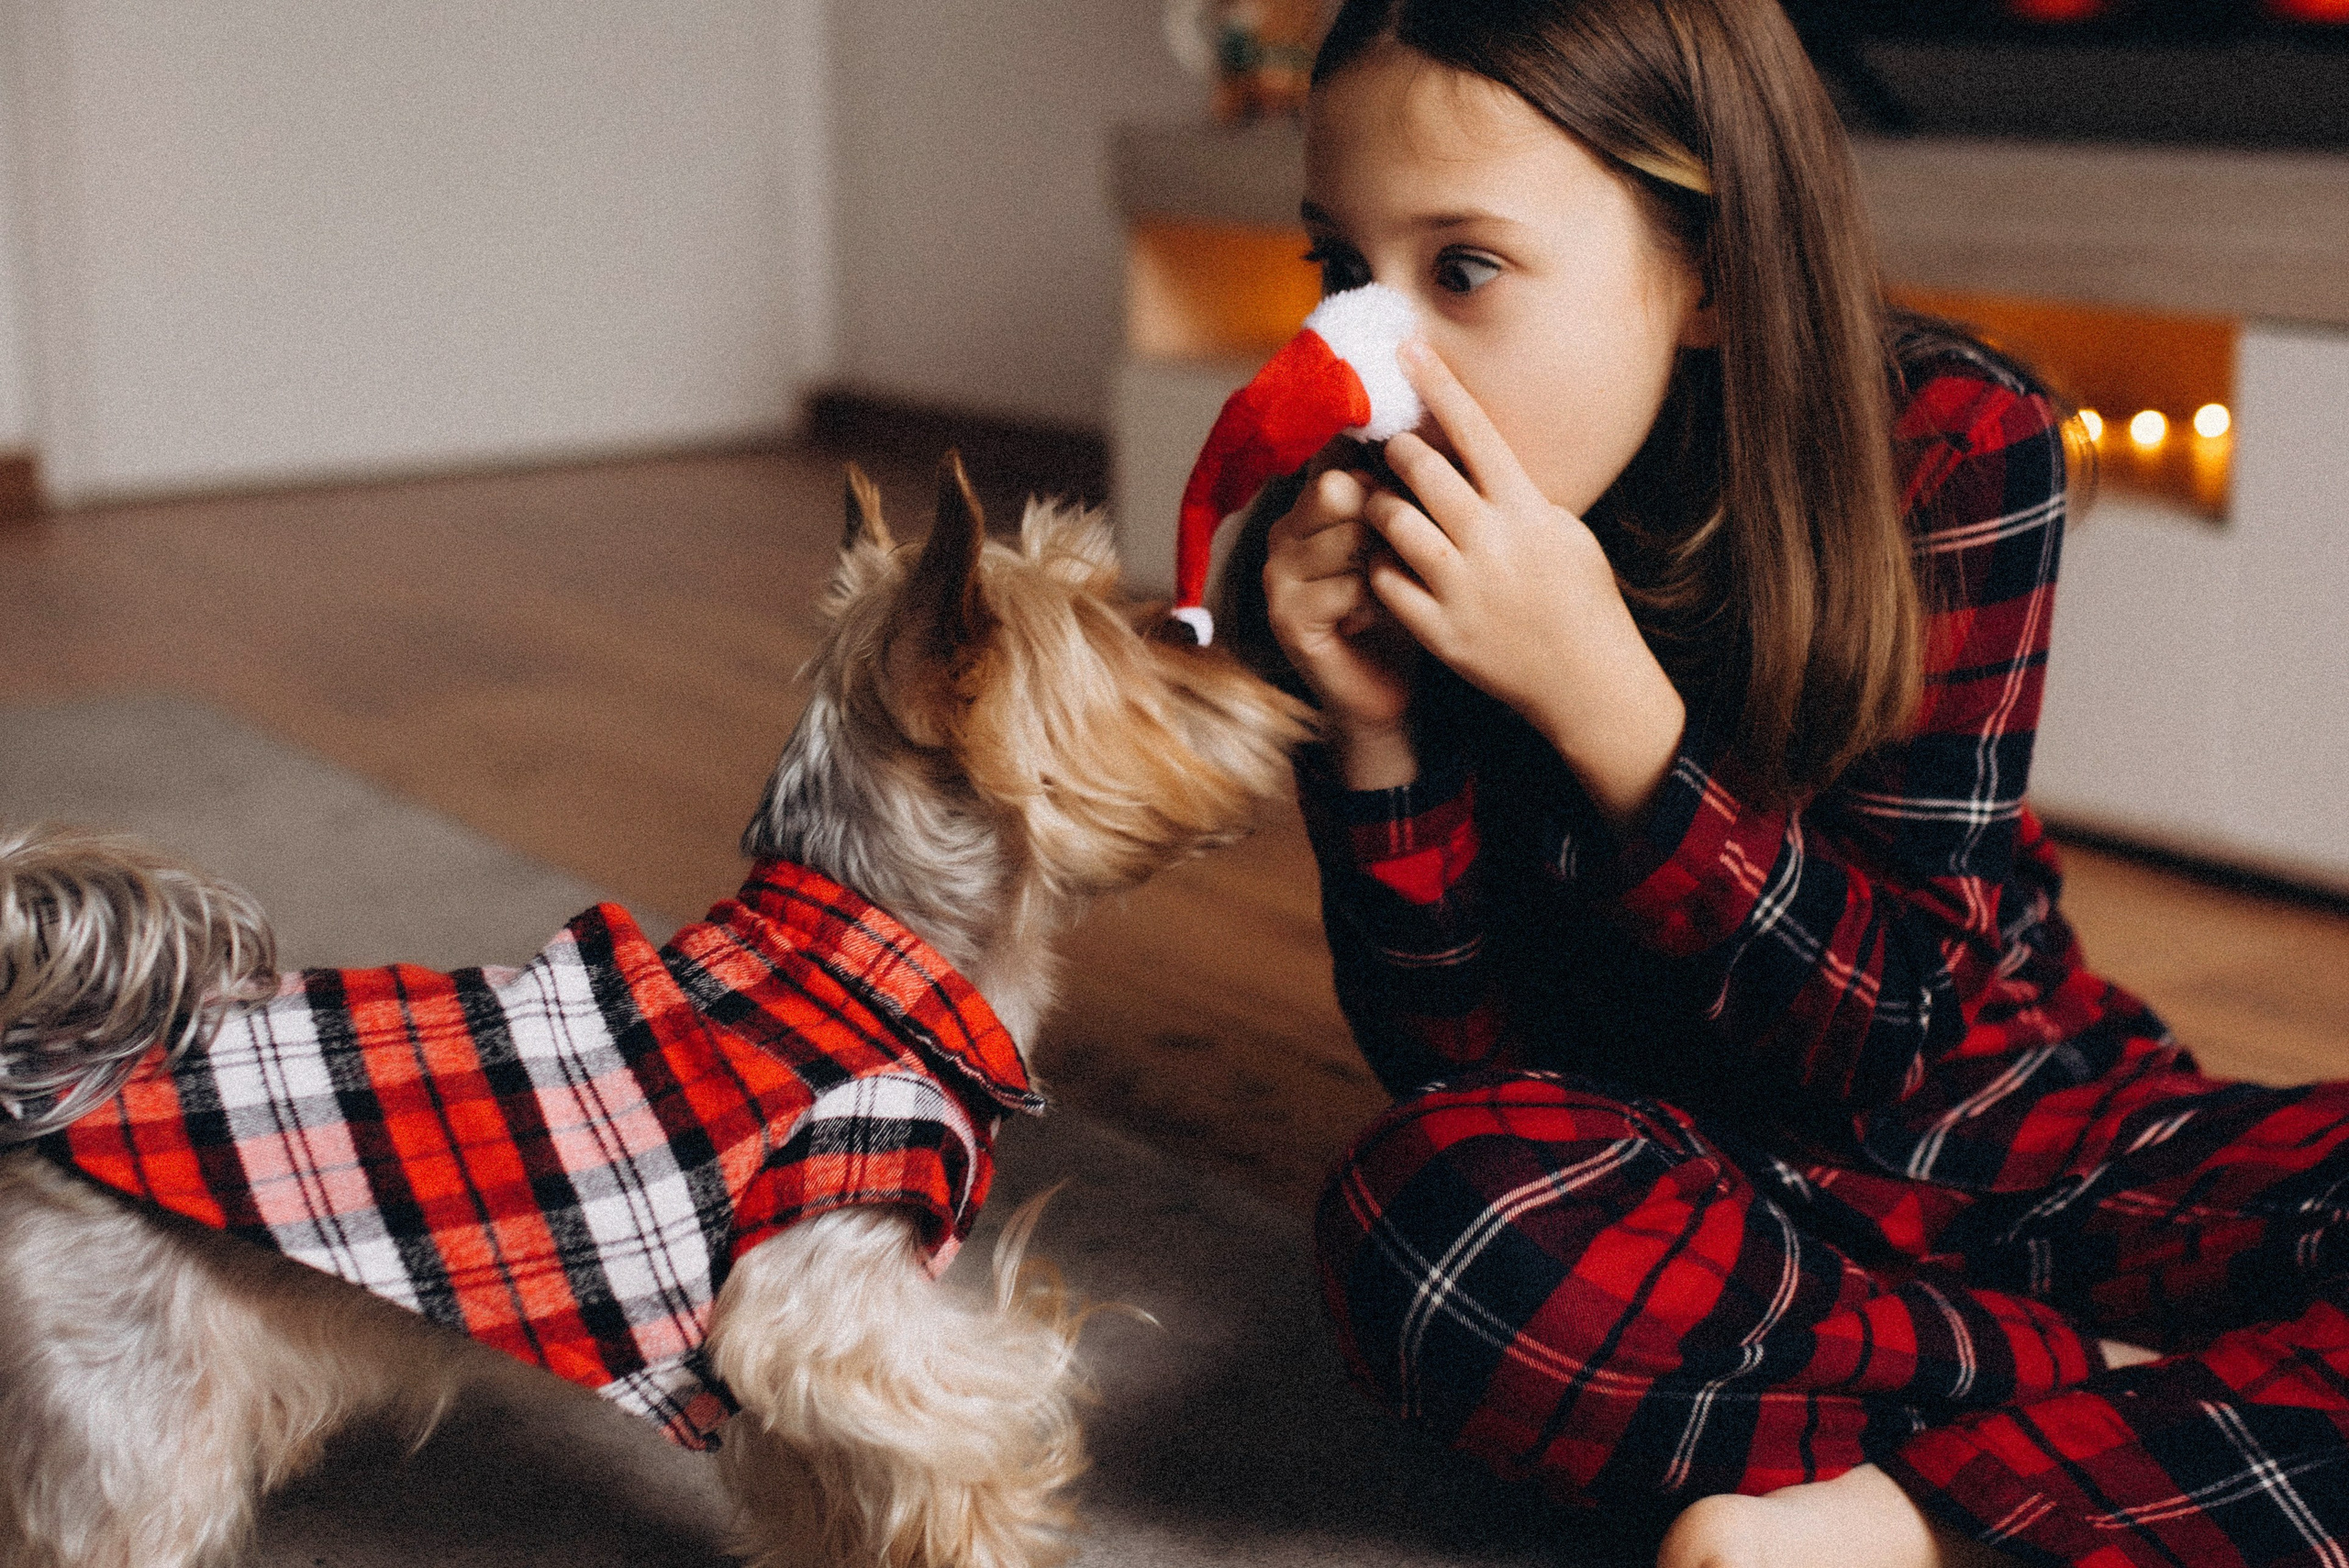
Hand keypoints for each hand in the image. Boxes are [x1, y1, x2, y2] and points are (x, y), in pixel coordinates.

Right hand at [1262, 449, 1420, 788]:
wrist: (1386, 691)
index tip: (1412, 473)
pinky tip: (1388, 619)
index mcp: (1311, 503)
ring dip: (1387, 562)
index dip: (1379, 458)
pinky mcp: (1287, 618)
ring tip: (1402, 587)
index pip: (1335, 452)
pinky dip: (1380, 602)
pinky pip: (1346, 587)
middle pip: (1336, 488)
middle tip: (1410, 549)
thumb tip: (1440, 422)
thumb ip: (1407, 491)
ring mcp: (1278, 575)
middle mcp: (1284, 531)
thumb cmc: (1406, 606)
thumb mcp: (1410, 540)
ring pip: (1345, 537)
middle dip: (1384, 514)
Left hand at [1359, 341, 1686, 829]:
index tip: (1406, 350)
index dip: (1437, 384)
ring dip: (1378, 505)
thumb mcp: (1564, 531)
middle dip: (1395, 450)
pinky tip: (1386, 561)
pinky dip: (1378, 564)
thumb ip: (1517, 494)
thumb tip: (1474, 453)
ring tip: (1381, 505)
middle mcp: (1493, 544)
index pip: (1475, 430)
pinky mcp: (1441, 632)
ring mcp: (1463, 590)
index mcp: (1528, 509)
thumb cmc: (1581, 599)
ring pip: (1392, 523)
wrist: (1587, 682)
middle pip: (1420, 470)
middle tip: (1389, 447)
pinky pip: (1384, 581)